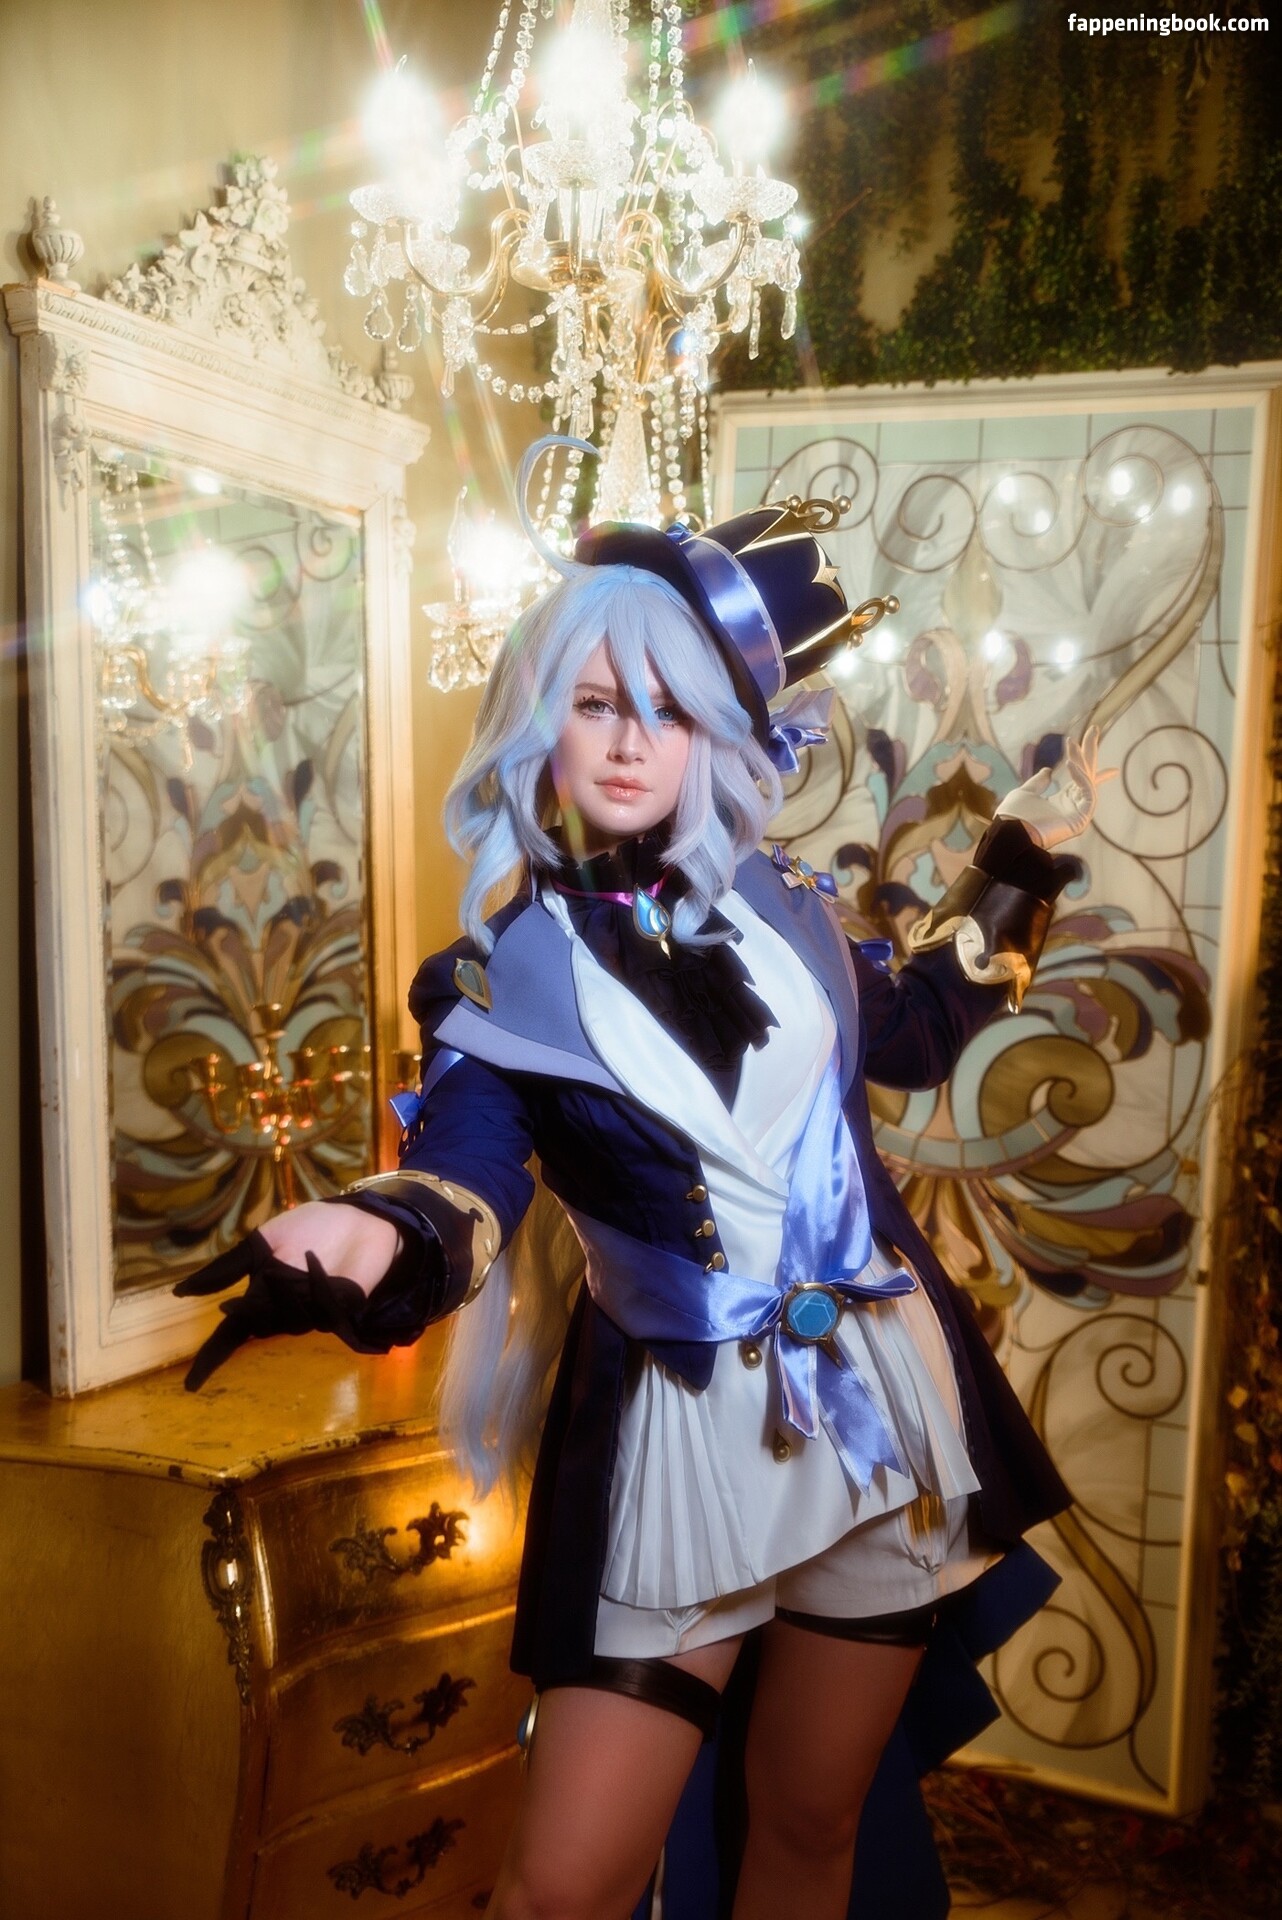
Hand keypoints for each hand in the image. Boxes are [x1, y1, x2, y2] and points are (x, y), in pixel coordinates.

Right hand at [174, 1202, 400, 1390]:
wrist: (358, 1218)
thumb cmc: (310, 1230)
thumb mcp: (261, 1242)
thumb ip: (227, 1268)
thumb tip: (181, 1292)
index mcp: (260, 1299)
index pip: (231, 1336)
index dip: (212, 1359)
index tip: (190, 1385)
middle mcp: (284, 1312)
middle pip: (262, 1327)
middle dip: (259, 1307)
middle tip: (269, 1273)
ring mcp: (314, 1315)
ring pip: (292, 1322)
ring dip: (289, 1295)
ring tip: (296, 1259)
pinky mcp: (343, 1311)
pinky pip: (325, 1312)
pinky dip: (318, 1287)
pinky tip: (315, 1262)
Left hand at [995, 726, 1114, 849]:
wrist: (1009, 834)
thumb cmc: (1014, 817)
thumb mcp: (1025, 792)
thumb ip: (1038, 782)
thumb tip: (1048, 770)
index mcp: (1062, 801)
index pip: (1081, 780)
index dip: (1089, 764)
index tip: (1092, 744)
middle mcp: (1073, 806)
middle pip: (1088, 775)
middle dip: (1090, 751)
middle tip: (1094, 728)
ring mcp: (1079, 813)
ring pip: (1088, 781)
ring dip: (1081, 761)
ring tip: (1071, 745)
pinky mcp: (1081, 819)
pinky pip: (1088, 794)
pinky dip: (1081, 777)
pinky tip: (1071, 763)